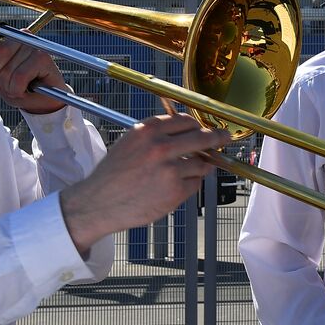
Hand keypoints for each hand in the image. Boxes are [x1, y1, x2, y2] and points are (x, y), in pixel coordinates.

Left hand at [0, 36, 69, 115]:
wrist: (46, 102)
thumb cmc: (24, 89)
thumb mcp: (0, 78)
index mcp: (13, 39)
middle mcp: (25, 38)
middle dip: (0, 78)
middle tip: (10, 86)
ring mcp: (35, 47)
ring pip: (8, 70)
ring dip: (10, 88)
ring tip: (21, 89)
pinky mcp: (43, 58)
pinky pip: (19, 77)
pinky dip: (18, 90)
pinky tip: (27, 91)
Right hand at [59, 114, 229, 253]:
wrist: (98, 203)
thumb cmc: (113, 174)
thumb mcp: (130, 142)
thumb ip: (157, 134)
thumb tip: (187, 131)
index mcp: (148, 130)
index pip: (186, 121)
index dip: (197, 125)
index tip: (204, 128)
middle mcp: (161, 147)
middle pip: (203, 137)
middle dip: (217, 137)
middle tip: (225, 137)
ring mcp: (170, 170)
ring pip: (202, 163)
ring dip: (200, 166)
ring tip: (188, 171)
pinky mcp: (176, 191)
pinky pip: (195, 183)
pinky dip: (190, 184)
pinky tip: (173, 187)